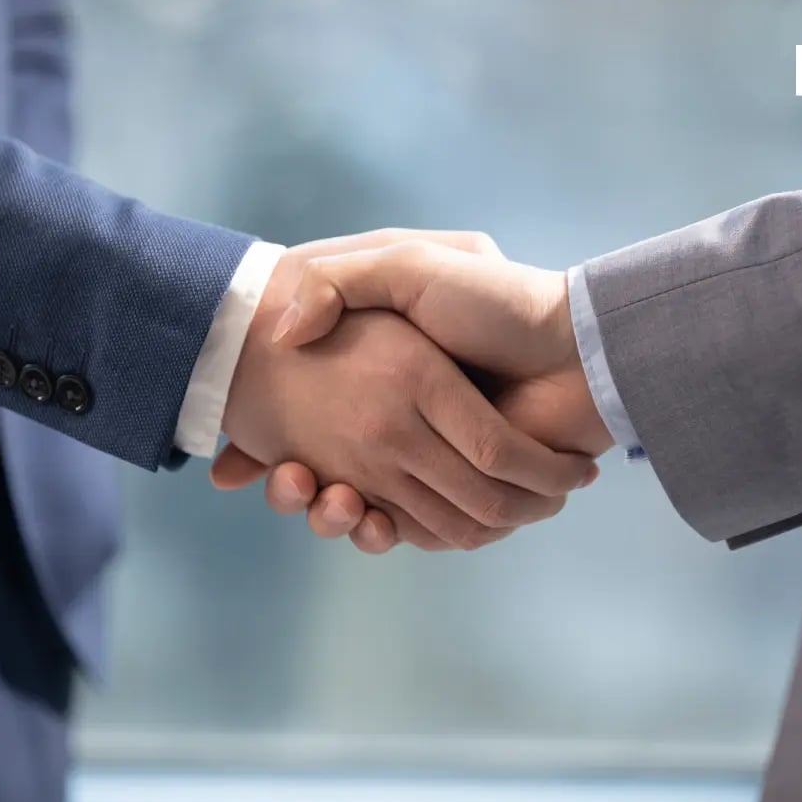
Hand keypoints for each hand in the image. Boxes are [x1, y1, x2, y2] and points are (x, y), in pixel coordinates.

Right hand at [217, 230, 598, 551]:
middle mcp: (401, 430)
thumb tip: (278, 332)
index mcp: (384, 383)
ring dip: (332, 517)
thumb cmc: (493, 301)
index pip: (305, 426)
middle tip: (282, 478)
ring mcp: (432, 468)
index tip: (228, 465)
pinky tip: (367, 516)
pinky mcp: (464, 501)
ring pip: (361, 513)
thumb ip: (339, 283)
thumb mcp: (405, 266)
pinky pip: (414, 532)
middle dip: (292, 491)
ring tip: (327, 497)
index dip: (264, 450)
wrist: (574, 347)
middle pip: (324, 479)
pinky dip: (386, 534)